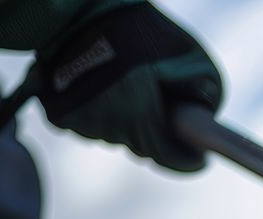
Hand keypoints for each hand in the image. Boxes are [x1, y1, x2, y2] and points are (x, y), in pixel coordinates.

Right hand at [0, 0, 223, 172]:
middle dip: (157, 133)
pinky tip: (102, 86)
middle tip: (162, 105)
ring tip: (127, 85)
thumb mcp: (189, 56)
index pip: (172, 158)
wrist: (75, 8)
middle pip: (143, 147)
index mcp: (139, 117)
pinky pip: (89, 124)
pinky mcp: (57, 114)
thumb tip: (205, 122)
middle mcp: (107, 127)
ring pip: (115, 136)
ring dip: (125, 121)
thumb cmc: (138, 29)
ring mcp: (79, 122)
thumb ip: (205, 93)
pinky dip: (99, 112)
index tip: (200, 158)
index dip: (189, 159)